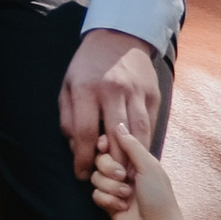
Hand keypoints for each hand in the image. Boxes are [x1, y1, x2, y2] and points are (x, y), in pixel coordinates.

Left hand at [60, 25, 161, 180]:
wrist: (119, 37)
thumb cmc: (88, 66)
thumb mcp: (68, 86)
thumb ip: (68, 118)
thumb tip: (76, 149)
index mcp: (87, 89)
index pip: (85, 133)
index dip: (84, 159)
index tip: (82, 175)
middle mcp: (113, 91)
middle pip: (115, 138)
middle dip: (112, 165)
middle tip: (108, 182)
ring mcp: (136, 92)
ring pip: (138, 134)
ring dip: (133, 159)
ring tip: (127, 177)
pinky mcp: (153, 94)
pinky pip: (150, 125)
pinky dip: (145, 144)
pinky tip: (139, 158)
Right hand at [89, 122, 185, 219]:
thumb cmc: (159, 197)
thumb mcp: (149, 166)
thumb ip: (132, 145)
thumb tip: (118, 124)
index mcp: (136, 159)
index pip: (112, 144)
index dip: (104, 145)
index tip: (104, 146)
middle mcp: (124, 171)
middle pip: (100, 159)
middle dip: (109, 169)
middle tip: (124, 178)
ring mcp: (115, 188)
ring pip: (95, 178)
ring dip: (111, 188)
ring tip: (127, 197)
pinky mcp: (108, 204)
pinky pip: (95, 195)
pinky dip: (107, 201)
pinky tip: (121, 208)